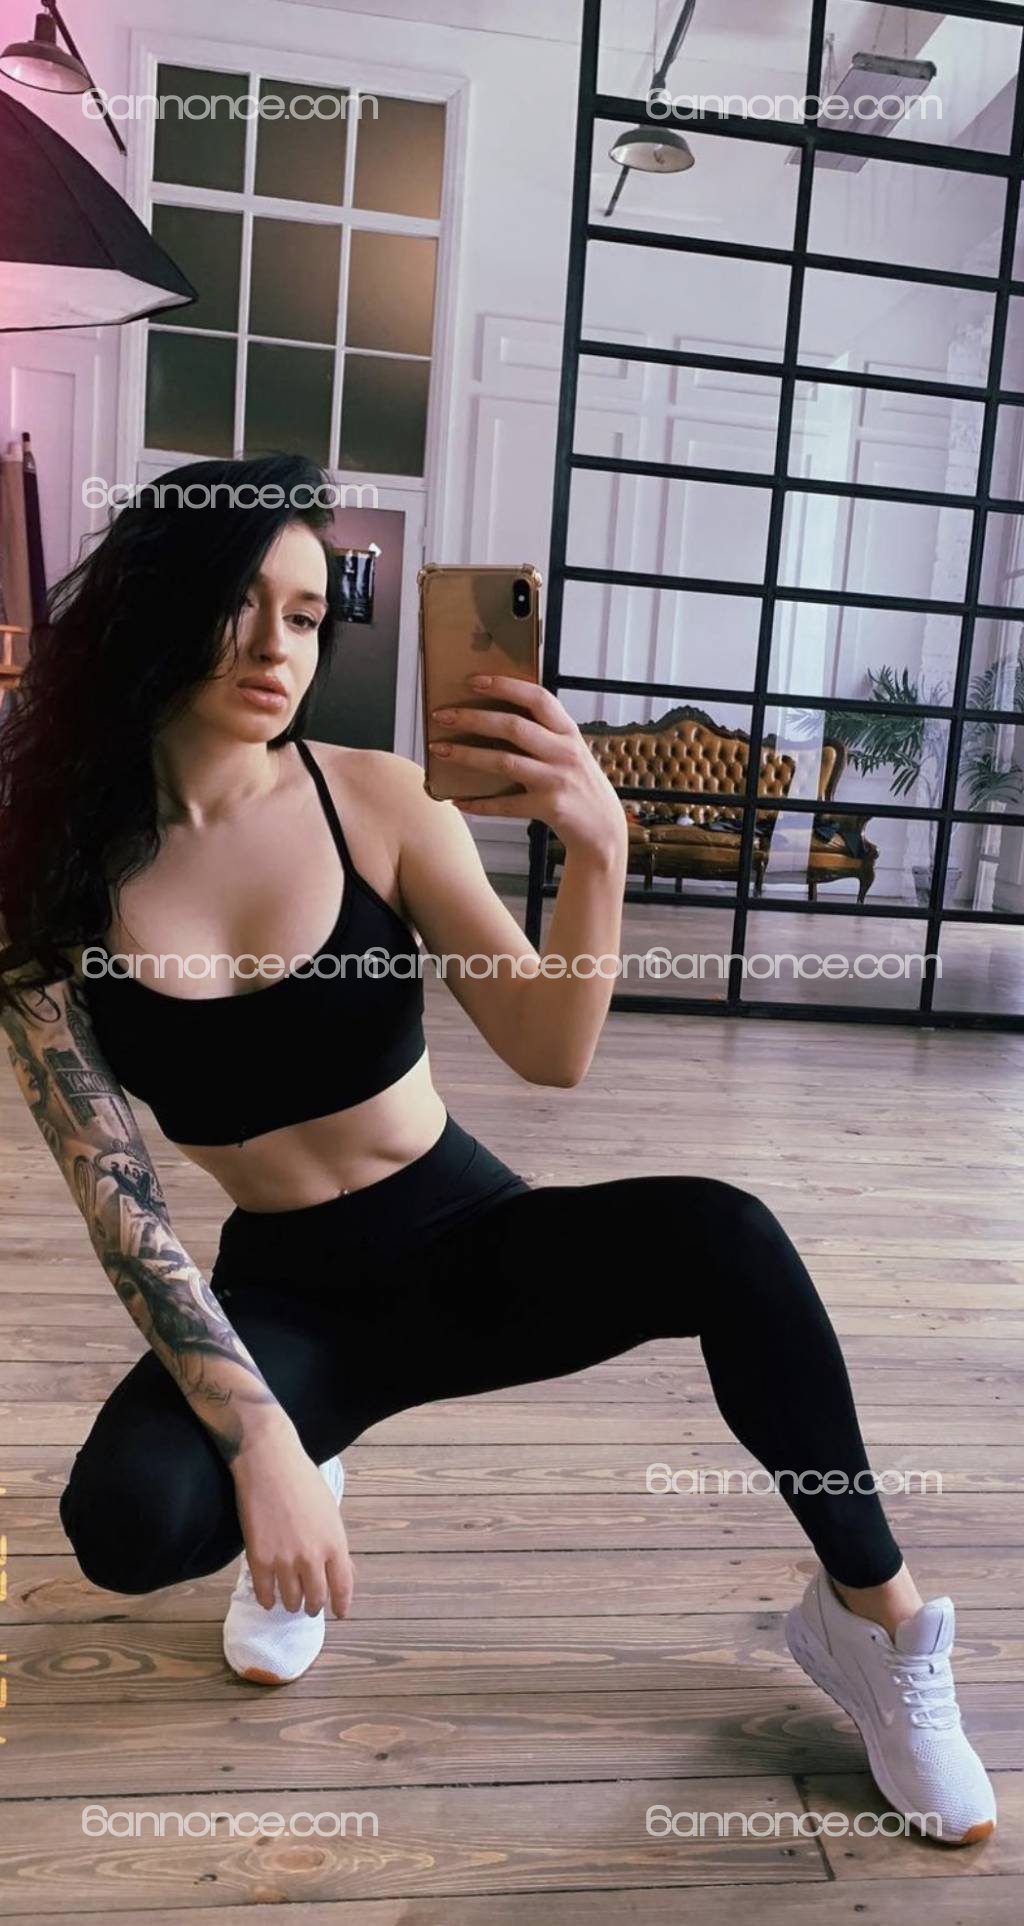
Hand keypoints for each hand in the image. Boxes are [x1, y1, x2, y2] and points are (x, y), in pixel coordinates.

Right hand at [231, 1428, 353, 1617]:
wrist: (270, 1463)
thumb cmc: (303, 1480)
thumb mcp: (330, 1512)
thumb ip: (336, 1544)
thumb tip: (344, 1571)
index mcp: (335, 1543)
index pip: (343, 1587)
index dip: (341, 1605)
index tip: (339, 1613)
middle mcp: (313, 1557)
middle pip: (317, 1598)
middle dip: (314, 1607)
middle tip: (310, 1608)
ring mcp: (285, 1560)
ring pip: (291, 1600)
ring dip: (292, 1605)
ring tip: (290, 1603)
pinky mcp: (259, 1559)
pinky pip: (265, 1593)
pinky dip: (268, 1600)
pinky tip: (269, 1599)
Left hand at [428, 673, 628, 860]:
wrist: (604, 829)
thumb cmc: (578, 785)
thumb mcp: (570, 752)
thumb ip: (544, 735)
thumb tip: (493, 719)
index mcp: (568, 731)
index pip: (537, 698)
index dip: (505, 685)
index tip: (473, 680)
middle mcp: (564, 752)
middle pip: (513, 726)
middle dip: (473, 718)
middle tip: (442, 716)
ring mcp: (557, 780)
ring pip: (505, 762)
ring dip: (468, 756)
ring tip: (440, 751)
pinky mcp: (550, 807)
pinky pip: (506, 804)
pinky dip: (480, 803)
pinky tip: (459, 801)